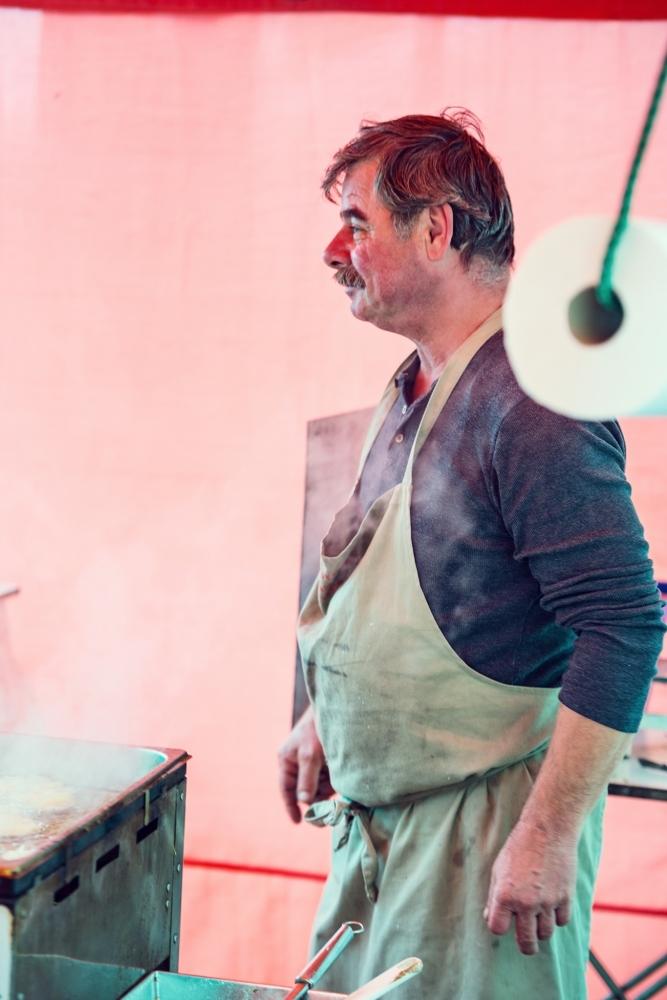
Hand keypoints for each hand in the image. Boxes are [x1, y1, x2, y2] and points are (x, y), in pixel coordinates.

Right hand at [277, 706, 333, 822]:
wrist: (335, 709)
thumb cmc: (316, 729)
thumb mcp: (310, 755)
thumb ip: (306, 779)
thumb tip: (304, 802)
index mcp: (286, 760)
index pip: (286, 789)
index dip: (291, 806)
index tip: (298, 822)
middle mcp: (297, 762)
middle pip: (305, 790)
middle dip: (316, 795)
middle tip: (329, 800)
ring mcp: (311, 761)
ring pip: (318, 785)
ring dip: (327, 787)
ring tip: (335, 778)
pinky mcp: (324, 760)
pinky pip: (327, 777)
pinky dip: (333, 780)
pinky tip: (339, 773)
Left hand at [484, 820, 576, 955]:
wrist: (548, 830)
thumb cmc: (519, 847)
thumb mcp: (498, 869)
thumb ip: (493, 896)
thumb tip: (490, 918)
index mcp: (504, 894)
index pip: (497, 929)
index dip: (500, 926)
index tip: (503, 921)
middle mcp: (526, 902)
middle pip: (526, 941)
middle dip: (525, 945)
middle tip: (526, 942)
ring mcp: (547, 902)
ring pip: (545, 934)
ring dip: (541, 930)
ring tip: (538, 919)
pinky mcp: (565, 897)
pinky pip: (562, 921)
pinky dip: (557, 918)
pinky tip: (552, 906)